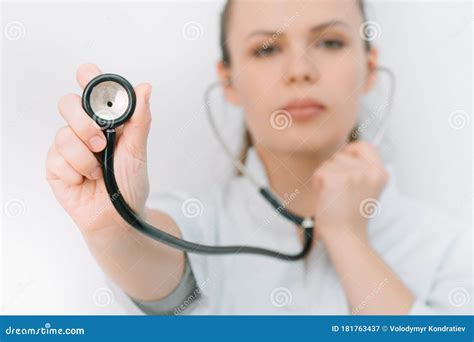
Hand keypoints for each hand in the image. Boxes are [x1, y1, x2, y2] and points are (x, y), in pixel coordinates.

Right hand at [45, 63, 152, 236]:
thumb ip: (140, 120)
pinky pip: (57, 158)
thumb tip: (145, 89)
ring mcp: (68, 147)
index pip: (91, 90)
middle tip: (101, 143)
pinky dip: (76, 172)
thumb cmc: (129, 184)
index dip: (88, 79)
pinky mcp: (55, 166)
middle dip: (84, 123)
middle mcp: (84, 130)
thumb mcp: (138, 151)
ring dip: (85, 157)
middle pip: (68, 104)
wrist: (118, 218)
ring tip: (98, 171)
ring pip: (63, 134)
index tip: (89, 76)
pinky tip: (85, 181)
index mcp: (105, 122)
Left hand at [311, 140, 388, 242]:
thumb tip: (346, 151)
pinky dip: (317, 184)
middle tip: (341, 193)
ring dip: (326, 178)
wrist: (346, 235)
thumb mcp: (367, 188)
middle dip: (335, 171)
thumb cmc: (352, 214)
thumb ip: (362, 169)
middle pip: (341, 154)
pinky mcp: (334, 179)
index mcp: (380, 173)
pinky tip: (326, 197)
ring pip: (328, 163)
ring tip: (335, 196)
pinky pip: (319, 172)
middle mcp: (369, 171)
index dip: (350, 153)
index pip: (363, 146)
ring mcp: (352, 174)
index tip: (345, 170)